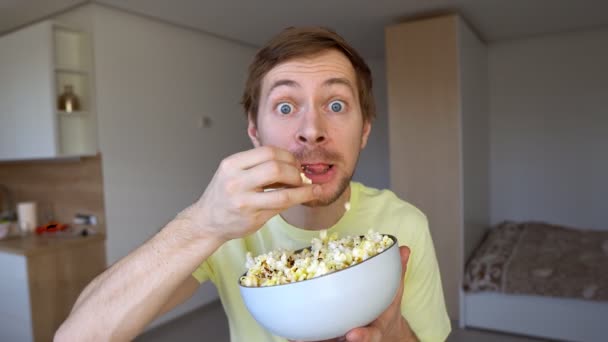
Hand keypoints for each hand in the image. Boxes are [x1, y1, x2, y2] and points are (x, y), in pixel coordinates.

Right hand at [178, 146, 319, 241]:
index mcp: (232, 165)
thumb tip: (292, 163)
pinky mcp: (253, 218)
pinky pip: (281, 207)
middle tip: (300, 176)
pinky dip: (297, 201)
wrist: (207, 221)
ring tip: (307, 189)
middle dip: (295, 171)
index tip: (294, 163)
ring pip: (283, 193)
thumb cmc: (224, 195)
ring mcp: (244, 202)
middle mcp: (236, 182)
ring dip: (302, 190)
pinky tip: (303, 198)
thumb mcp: (233, 172)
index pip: (267, 151)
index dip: (287, 156)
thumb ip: (258, 166)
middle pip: (276, 168)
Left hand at [289, 247, 414, 341]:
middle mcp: (357, 335)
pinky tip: (289, 329)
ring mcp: (342, 340)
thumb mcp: (394, 293)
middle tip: (309, 337)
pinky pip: (316, 338)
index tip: (353, 335)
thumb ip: (398, 272)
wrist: (382, 329)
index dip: (363, 337)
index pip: (371, 336)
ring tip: (294, 335)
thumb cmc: (383, 310)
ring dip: (310, 340)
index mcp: (374, 329)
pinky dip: (304, 335)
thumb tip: (403, 249)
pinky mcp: (330, 338)